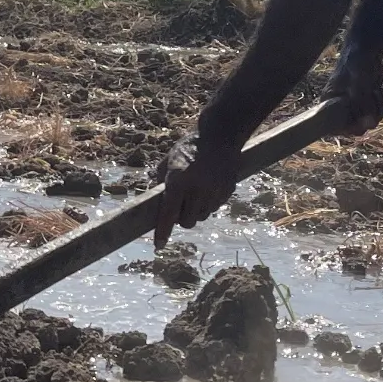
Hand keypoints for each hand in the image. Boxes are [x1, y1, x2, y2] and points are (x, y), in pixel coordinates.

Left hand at [154, 133, 240, 247]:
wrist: (220, 135)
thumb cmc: (189, 148)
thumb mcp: (168, 161)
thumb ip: (160, 183)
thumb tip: (154, 204)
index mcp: (178, 181)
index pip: (168, 214)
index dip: (163, 232)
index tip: (158, 245)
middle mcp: (197, 189)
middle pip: (187, 221)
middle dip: (182, 218)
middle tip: (180, 206)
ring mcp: (214, 191)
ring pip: (202, 216)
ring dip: (196, 211)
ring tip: (195, 193)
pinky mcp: (227, 191)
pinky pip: (215, 207)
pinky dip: (209, 203)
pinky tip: (208, 187)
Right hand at [324, 49, 382, 136]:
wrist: (366, 51)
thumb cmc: (355, 64)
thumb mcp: (359, 84)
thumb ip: (363, 105)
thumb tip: (370, 125)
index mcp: (329, 104)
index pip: (335, 128)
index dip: (349, 128)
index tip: (361, 118)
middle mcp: (340, 109)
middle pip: (357, 127)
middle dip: (369, 114)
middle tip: (372, 96)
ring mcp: (355, 108)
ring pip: (370, 121)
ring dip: (378, 107)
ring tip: (375, 90)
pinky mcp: (367, 105)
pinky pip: (379, 113)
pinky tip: (379, 90)